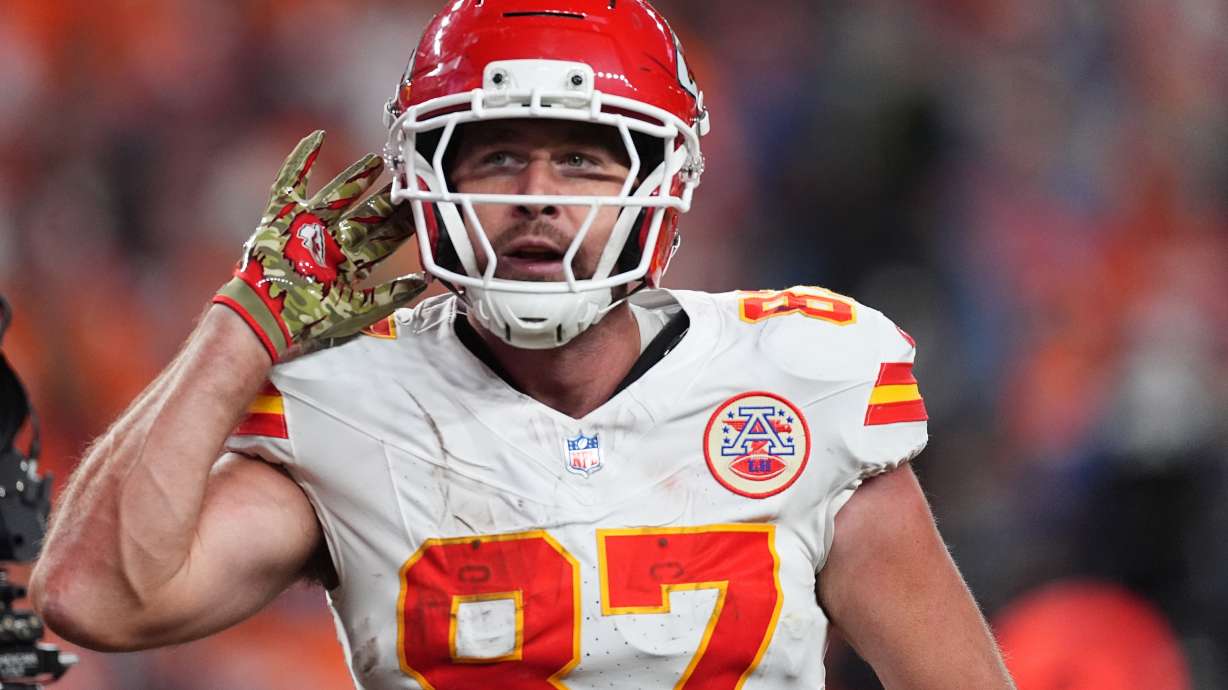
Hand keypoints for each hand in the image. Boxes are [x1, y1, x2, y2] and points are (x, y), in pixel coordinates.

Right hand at [213, 131, 426, 360]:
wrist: (265, 316)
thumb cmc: (308, 318)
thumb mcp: (357, 311)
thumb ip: (389, 296)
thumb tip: (423, 281)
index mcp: (349, 262)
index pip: (384, 238)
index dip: (404, 223)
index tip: (424, 206)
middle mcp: (331, 241)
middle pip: (366, 214)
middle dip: (388, 199)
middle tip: (409, 177)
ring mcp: (307, 227)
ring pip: (336, 194)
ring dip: (356, 177)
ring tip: (377, 159)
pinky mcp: (281, 216)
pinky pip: (291, 181)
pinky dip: (301, 159)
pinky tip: (317, 137)